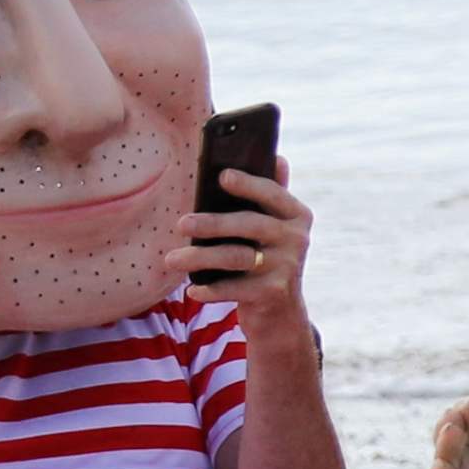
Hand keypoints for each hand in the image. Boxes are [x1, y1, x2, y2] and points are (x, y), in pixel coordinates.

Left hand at [183, 166, 316, 345]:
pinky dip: (211, 290)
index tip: (222, 175)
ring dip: (201, 257)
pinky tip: (192, 289)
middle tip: (180, 224)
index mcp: (296, 215)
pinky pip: (236, 289)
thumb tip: (278, 158)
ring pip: (237, 258)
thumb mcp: (274, 226)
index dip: (249, 184)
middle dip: (213, 223)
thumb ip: (272, 195)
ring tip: (171, 259)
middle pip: (250, 225)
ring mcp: (287, 268)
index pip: (273, 194)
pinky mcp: (274, 294)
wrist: (281, 311)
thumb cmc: (267, 256)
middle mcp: (296, 240)